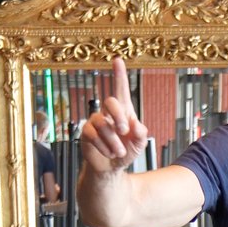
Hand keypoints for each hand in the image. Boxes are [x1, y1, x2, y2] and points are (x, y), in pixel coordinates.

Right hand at [79, 57, 148, 172]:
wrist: (113, 167)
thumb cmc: (127, 151)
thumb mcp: (139, 144)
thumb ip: (141, 134)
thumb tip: (136, 125)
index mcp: (123, 112)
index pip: (121, 90)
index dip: (119, 75)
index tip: (118, 60)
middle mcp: (108, 113)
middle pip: (110, 101)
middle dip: (119, 116)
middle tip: (125, 131)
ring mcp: (95, 121)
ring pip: (102, 123)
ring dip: (113, 140)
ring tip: (119, 152)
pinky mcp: (86, 132)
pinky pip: (92, 135)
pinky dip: (105, 147)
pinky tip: (110, 154)